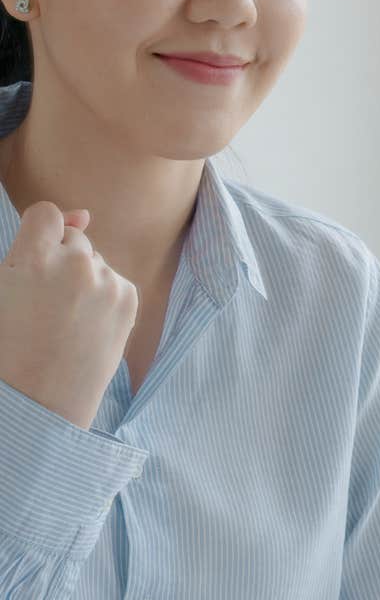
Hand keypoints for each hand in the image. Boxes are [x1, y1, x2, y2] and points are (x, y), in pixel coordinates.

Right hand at [0, 202, 138, 429]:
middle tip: (43, 304)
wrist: (38, 403)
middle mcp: (75, 263)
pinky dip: (102, 297)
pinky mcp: (128, 297)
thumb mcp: (3, 292)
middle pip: (74, 239)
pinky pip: (114, 281)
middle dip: (61, 261)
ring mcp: (106, 280)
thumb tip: (84, 214)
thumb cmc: (9, 348)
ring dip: (83, 280)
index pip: (46, 214)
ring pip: (94, 262)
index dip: (40, 234)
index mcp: (33, 258)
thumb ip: (38, 244)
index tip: (35, 259)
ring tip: (63, 322)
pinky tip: (84, 327)